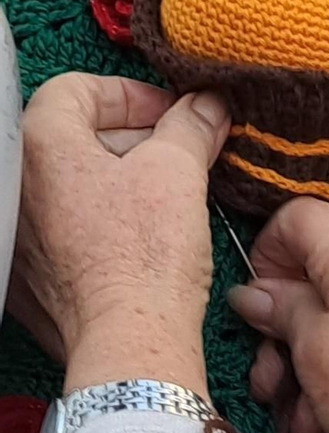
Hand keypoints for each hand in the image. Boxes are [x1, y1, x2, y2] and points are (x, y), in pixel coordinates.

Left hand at [12, 73, 229, 391]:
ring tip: (169, 201)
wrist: (130, 343)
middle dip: (132, 140)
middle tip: (180, 156)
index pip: (78, 90)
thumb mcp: (178, 173)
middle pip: (74, 138)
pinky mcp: (31, 279)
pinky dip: (102, 227)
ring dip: (119, 184)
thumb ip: (190, 127)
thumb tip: (206, 105)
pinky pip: (67, 233)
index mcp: (40, 144)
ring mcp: (20, 236)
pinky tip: (141, 243)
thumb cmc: (145, 258)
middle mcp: (16, 185)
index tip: (173, 116)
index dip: (133, 96)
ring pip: (73, 188)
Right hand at [229, 197, 328, 432]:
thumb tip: (252, 294)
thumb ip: (279, 308)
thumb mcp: (310, 348)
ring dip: (314, 372)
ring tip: (303, 424)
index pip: (301, 218)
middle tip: (270, 382)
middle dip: (287, 336)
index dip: (268, 254)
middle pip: (323, 278)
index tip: (259, 302)